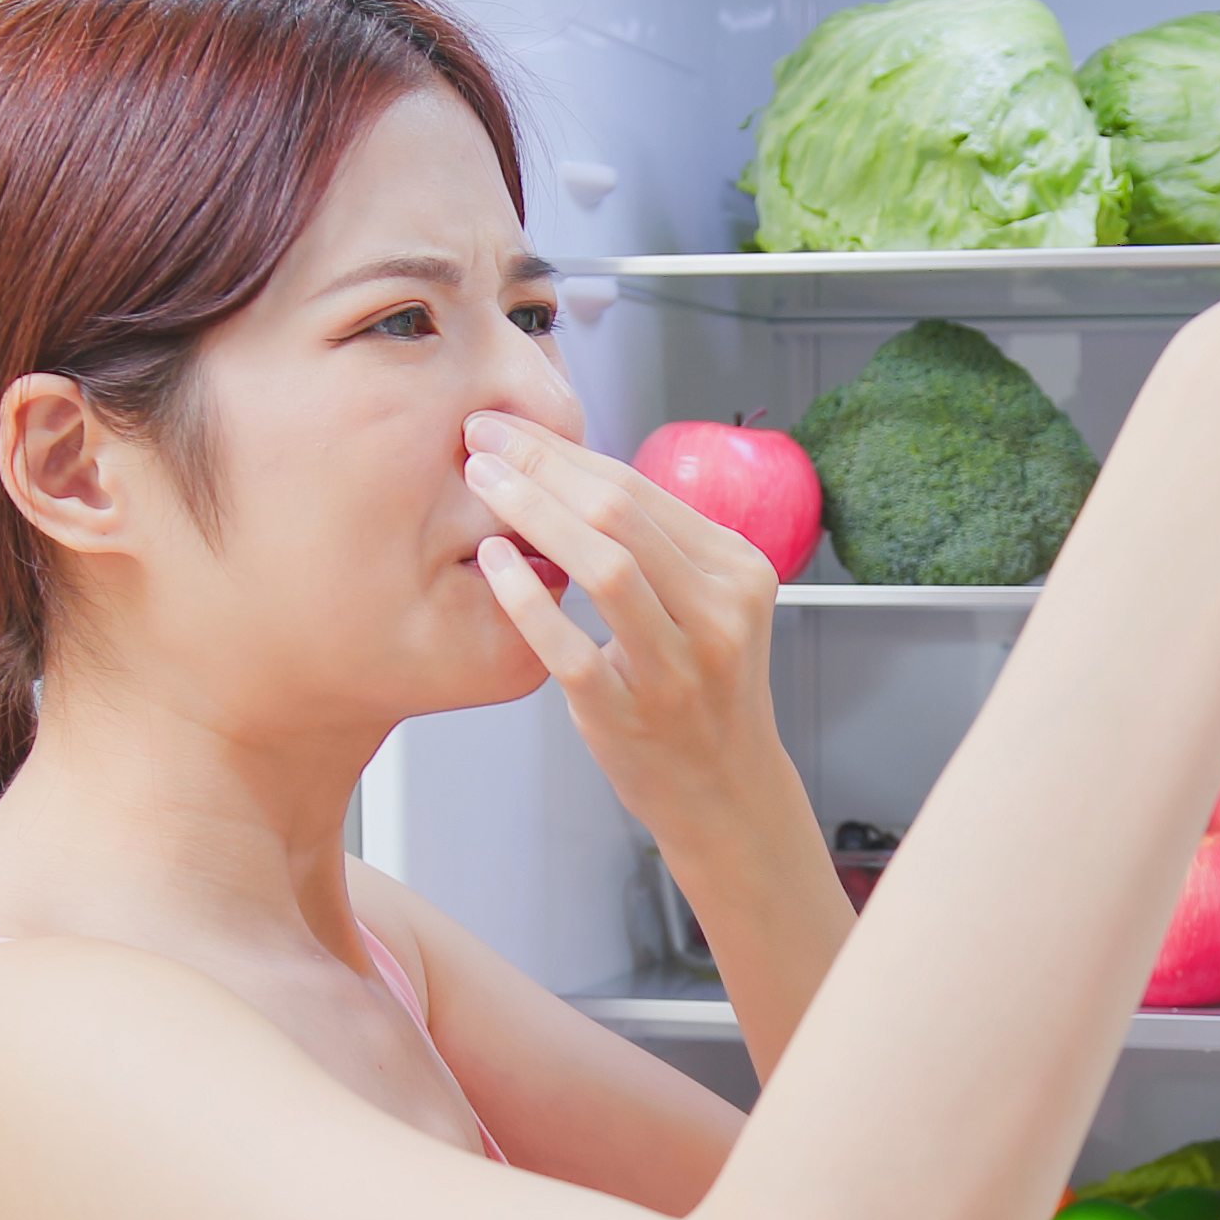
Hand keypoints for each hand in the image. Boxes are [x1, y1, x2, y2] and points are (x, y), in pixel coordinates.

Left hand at [459, 409, 793, 843]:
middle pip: (621, 513)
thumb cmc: (698, 691)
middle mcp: (720, 613)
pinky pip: (571, 647)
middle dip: (541, 465)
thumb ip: (658, 548)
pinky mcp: (632, 714)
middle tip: (480, 438)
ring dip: (534, 513)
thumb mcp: (705, 607)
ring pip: (606, 567)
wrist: (725, 793)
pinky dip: (526, 599)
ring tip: (480, 483)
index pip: (640, 489)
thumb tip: (565, 469)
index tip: (509, 425)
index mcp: (739, 571)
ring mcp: (678, 668)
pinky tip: (492, 561)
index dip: (564, 450)